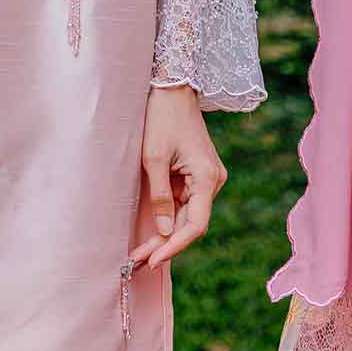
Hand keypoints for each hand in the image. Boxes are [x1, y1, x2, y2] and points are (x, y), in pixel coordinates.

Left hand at [131, 86, 226, 268]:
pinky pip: (184, 203)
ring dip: (166, 234)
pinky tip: (151, 232)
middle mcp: (213, 180)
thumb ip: (160, 197)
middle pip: (192, 223)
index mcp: (207, 176)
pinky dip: (168, 218)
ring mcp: (207, 177)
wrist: (170, 89)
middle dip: (165, 244)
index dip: (174, 246)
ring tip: (140, 252)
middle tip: (138, 262)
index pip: (196, 224)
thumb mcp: (153, 158)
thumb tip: (165, 231)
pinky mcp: (197, 174)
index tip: (152, 260)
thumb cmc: (160, 118)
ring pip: (188, 215)